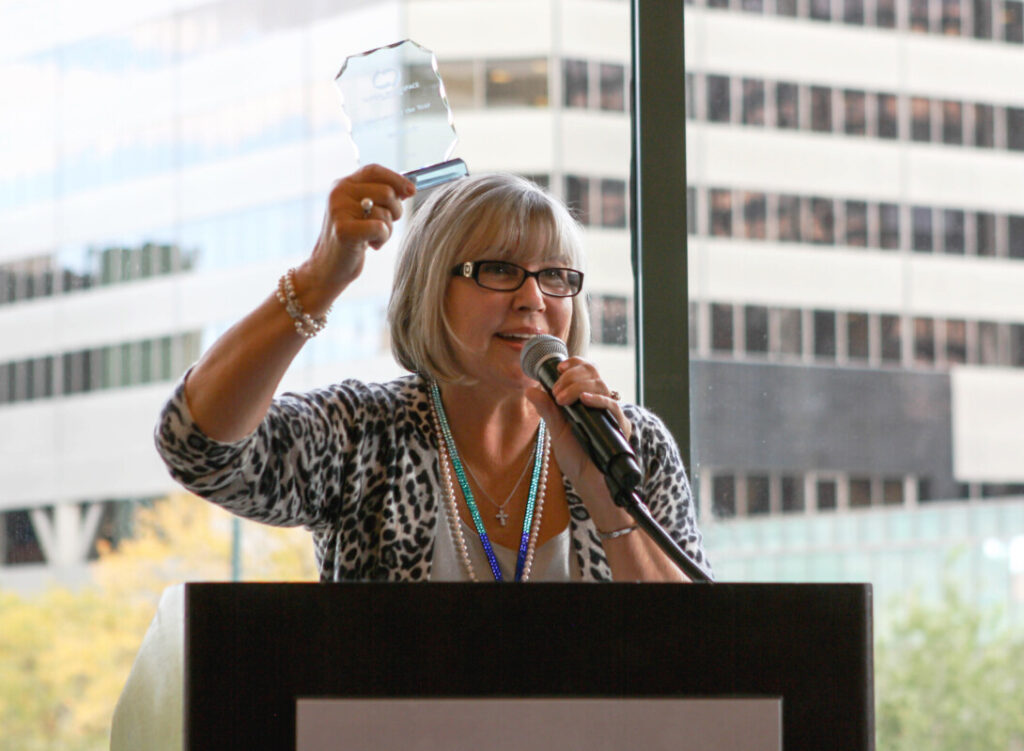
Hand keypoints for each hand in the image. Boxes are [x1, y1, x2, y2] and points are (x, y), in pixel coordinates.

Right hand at [309, 164, 415, 293]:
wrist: (328, 268)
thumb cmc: (352, 240)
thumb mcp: (364, 213)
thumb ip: (380, 197)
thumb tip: (408, 188)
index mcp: (343, 185)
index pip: (374, 170)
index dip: (396, 178)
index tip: (412, 191)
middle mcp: (338, 193)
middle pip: (386, 191)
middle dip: (395, 211)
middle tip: (386, 225)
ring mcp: (339, 210)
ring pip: (385, 212)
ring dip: (388, 229)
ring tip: (373, 238)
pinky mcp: (343, 229)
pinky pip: (380, 227)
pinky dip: (383, 239)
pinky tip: (371, 246)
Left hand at [525, 357, 631, 501]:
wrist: (589, 483)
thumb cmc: (577, 458)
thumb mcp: (557, 431)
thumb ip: (547, 410)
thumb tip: (530, 390)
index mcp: (587, 400)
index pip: (587, 371)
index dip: (575, 364)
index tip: (559, 367)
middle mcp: (601, 403)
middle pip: (593, 373)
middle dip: (571, 376)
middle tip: (557, 391)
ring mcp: (611, 413)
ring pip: (601, 384)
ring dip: (578, 386)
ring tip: (562, 399)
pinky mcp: (619, 426)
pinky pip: (612, 406)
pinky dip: (598, 399)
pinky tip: (584, 399)